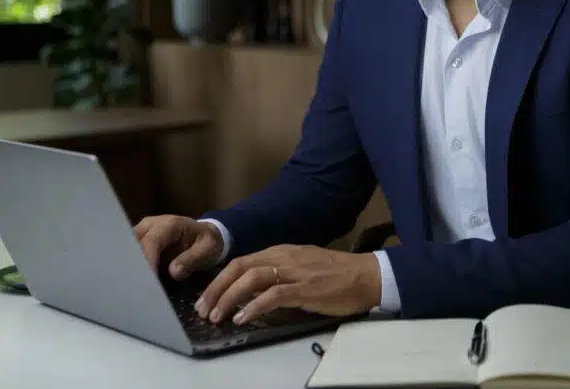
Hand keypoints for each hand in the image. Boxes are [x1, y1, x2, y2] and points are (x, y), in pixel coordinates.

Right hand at [134, 214, 223, 279]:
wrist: (204, 236)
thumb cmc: (207, 242)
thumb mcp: (208, 249)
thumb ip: (192, 259)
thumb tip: (173, 271)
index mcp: (170, 224)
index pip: (152, 241)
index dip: (147, 260)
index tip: (147, 281)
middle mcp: (151, 225)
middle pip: (133, 243)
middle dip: (132, 264)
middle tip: (134, 287)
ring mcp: (142, 233)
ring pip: (126, 248)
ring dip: (128, 267)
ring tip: (131, 287)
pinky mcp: (138, 242)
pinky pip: (129, 254)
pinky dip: (129, 267)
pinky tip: (131, 283)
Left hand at [194, 244, 380, 324]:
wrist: (366, 275)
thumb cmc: (335, 275)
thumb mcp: (301, 267)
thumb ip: (277, 274)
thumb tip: (251, 292)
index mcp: (281, 252)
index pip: (241, 262)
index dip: (219, 280)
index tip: (206, 298)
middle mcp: (284, 257)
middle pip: (240, 268)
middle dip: (216, 289)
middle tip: (203, 309)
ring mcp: (294, 272)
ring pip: (251, 279)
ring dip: (229, 298)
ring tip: (218, 316)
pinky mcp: (305, 288)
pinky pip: (273, 295)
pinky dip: (254, 306)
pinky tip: (243, 318)